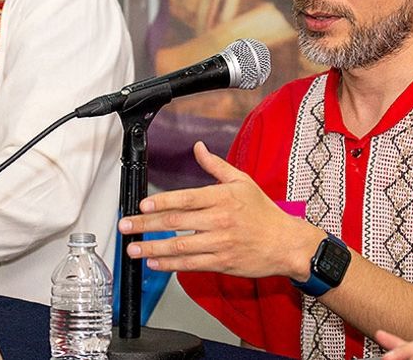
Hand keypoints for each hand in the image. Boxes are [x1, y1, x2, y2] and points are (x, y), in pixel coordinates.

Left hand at [117, 141, 322, 278]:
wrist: (286, 244)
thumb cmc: (264, 212)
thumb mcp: (243, 181)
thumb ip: (216, 166)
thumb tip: (198, 147)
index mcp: (223, 197)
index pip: (186, 198)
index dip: (161, 202)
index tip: (142, 205)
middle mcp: (220, 220)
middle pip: (176, 222)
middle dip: (146, 225)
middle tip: (125, 226)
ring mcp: (220, 244)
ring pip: (180, 246)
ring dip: (153, 247)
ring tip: (132, 248)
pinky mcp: (222, 263)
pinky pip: (191, 264)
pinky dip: (170, 264)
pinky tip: (154, 262)